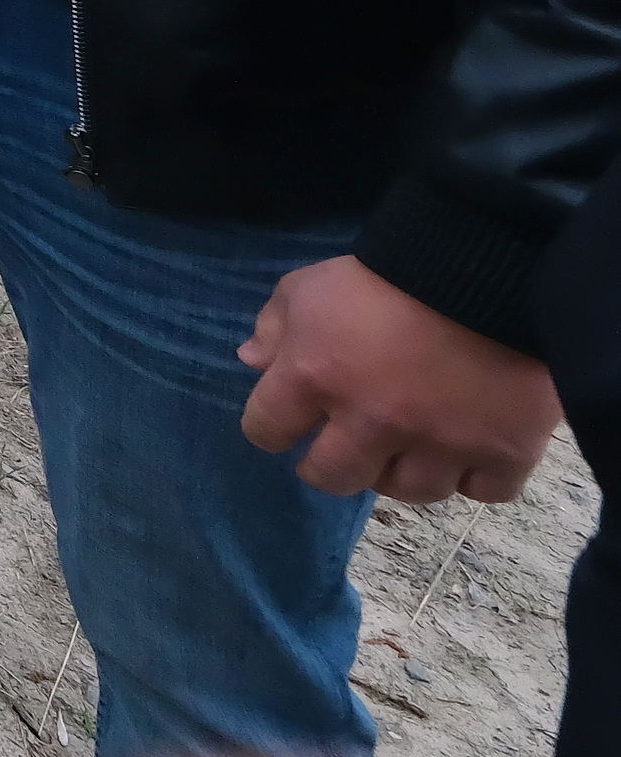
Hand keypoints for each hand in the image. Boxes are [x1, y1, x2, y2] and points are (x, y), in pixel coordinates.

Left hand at [236, 255, 559, 501]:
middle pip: (333, 478)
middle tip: (349, 443)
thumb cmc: (386, 273)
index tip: (291, 422)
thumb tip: (251, 363)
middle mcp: (373, 421)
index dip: (273, 427)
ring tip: (411, 443)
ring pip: (410, 491)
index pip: (266, 430)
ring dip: (404, 471)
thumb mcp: (309, 285)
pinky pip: (483, 491)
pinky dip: (477, 476)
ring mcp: (441, 443)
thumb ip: (274, 326)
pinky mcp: (504, 451)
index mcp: (315, 376)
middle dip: (332, 463)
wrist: (491, 265)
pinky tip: (471, 449)